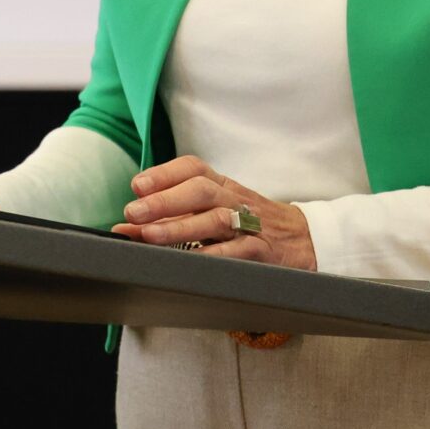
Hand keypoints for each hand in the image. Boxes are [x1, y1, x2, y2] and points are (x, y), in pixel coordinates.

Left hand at [113, 156, 314, 269]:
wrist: (305, 240)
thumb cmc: (250, 224)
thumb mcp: (216, 210)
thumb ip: (173, 216)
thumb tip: (124, 227)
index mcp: (222, 186)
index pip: (193, 168)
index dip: (164, 174)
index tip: (137, 185)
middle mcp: (234, 199)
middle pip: (200, 190)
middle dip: (164, 200)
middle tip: (133, 212)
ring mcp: (250, 224)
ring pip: (214, 220)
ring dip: (180, 226)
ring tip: (150, 236)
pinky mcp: (262, 251)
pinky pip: (237, 251)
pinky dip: (212, 255)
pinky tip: (189, 260)